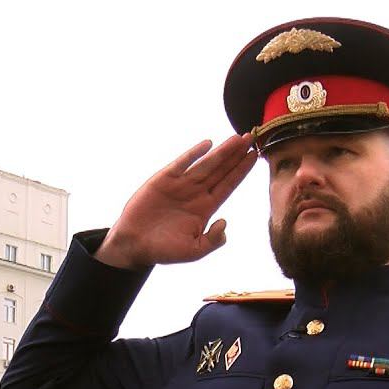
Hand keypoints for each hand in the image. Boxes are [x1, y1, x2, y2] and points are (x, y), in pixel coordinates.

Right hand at [96, 133, 257, 268]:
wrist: (134, 245)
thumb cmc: (164, 250)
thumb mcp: (194, 251)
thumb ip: (213, 240)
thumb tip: (224, 221)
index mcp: (205, 208)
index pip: (228, 185)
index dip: (241, 171)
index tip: (254, 157)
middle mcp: (196, 193)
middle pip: (221, 170)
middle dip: (236, 155)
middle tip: (252, 137)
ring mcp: (181, 185)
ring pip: (206, 164)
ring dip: (222, 151)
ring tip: (238, 138)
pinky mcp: (164, 179)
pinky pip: (182, 163)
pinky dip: (194, 154)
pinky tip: (208, 144)